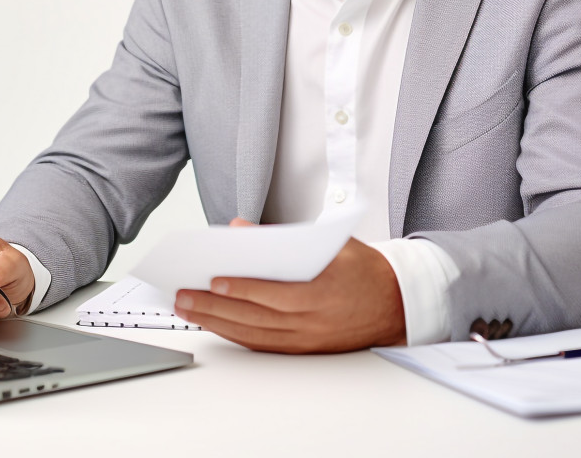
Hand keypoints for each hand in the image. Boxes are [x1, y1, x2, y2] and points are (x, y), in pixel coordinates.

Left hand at [173, 219, 404, 352]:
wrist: (396, 305)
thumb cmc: (363, 269)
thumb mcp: (330, 242)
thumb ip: (283, 237)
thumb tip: (241, 229)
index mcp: (322, 291)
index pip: (273, 293)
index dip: (241, 289)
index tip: (213, 280)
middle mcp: (312, 322)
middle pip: (254, 317)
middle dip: (214, 307)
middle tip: (183, 295)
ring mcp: (307, 340)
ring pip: (253, 334)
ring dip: (216, 323)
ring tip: (188, 308)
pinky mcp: (303, 350)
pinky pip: (262, 345)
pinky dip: (235, 334)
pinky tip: (214, 324)